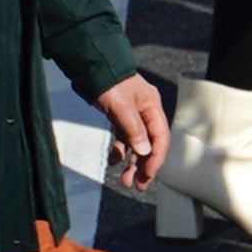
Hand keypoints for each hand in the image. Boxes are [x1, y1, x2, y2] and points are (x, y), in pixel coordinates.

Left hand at [91, 75, 168, 190]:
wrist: (91, 67)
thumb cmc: (108, 82)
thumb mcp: (121, 107)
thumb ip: (133, 129)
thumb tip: (144, 152)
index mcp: (152, 107)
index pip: (160, 138)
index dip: (155, 159)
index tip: (147, 176)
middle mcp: (146, 112)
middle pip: (150, 144)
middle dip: (144, 166)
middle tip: (137, 185)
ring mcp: (133, 115)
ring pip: (137, 144)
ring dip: (132, 163)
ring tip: (125, 180)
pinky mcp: (120, 116)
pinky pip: (124, 138)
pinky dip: (120, 151)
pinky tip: (113, 161)